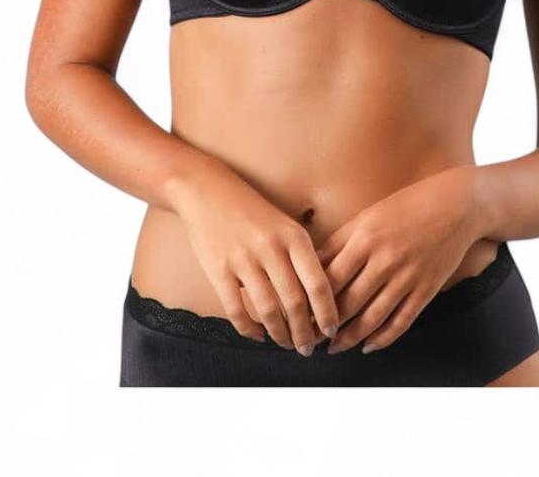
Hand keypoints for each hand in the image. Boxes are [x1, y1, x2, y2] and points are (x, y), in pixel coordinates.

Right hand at [173, 164, 338, 354]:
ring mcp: (243, 259)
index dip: (328, 314)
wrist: (207, 190)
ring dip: (280, 335)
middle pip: (295, 303)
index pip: (319, 284)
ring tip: (287, 345)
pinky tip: (258, 335)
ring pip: (268, 311)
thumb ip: (302, 256)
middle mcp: (271, 248)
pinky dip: (250, 329)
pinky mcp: (218, 269)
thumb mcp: (285, 225)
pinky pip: (237, 310)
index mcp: (294, 236)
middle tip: (309, 348)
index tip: (331, 332)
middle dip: (305, 333)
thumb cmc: (252, 212)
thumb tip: (321, 300)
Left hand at [315, 165, 482, 353]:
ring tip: (334, 348)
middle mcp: (385, 260)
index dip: (312, 300)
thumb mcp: (368, 215)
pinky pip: (401, 321)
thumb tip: (313, 264)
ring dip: (350, 338)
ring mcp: (407, 277)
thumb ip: (341, 241)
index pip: (330, 278)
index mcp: (365, 238)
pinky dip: (383, 339)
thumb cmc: (407, 206)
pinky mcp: (427, 290)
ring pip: (372, 318)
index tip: (299, 313)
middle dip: (326, 325)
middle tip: (310, 338)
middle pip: (348, 303)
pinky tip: (368, 346)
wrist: (456, 205)